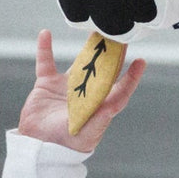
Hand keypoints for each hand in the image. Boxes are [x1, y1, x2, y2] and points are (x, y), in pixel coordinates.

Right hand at [18, 29, 146, 152]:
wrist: (37, 147)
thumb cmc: (66, 145)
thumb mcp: (86, 134)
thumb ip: (100, 120)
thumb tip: (115, 106)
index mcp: (99, 104)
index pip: (120, 87)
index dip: (132, 75)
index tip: (141, 62)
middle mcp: (86, 92)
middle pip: (103, 68)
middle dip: (112, 53)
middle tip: (120, 35)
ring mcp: (66, 87)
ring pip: (80, 61)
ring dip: (87, 47)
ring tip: (96, 29)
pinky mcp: (46, 84)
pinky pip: (45, 62)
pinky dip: (45, 49)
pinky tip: (46, 34)